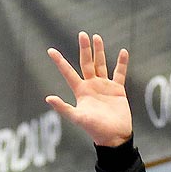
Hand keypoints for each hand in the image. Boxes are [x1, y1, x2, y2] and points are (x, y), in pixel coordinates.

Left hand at [45, 32, 132, 148]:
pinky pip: (119, 73)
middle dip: (85, 49)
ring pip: (101, 65)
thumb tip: (47, 98)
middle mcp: (91, 86)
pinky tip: (123, 52)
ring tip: (96, 37)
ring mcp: (104, 86)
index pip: (68, 73)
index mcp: (81, 91)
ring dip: (99, 51)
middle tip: (82, 34)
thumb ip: (63, 108)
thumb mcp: (78, 118)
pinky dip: (121, 63)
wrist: (114, 137)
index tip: (50, 50)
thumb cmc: (95, 129)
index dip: (59, 62)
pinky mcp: (117, 90)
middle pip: (86, 63)